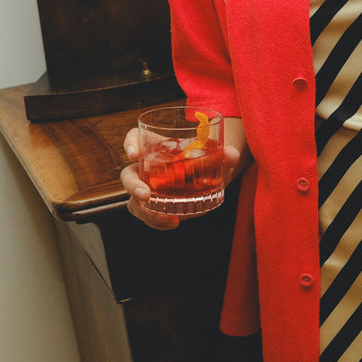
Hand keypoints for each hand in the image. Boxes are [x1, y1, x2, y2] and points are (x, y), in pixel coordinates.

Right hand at [121, 122, 247, 229]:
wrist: (210, 176)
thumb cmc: (207, 159)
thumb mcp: (215, 155)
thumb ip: (224, 154)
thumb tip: (232, 154)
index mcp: (157, 147)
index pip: (136, 139)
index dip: (131, 144)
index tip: (134, 153)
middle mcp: (148, 168)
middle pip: (128, 174)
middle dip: (133, 185)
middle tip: (146, 194)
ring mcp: (150, 188)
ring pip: (134, 200)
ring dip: (144, 211)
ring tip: (166, 217)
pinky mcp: (156, 205)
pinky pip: (148, 215)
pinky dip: (158, 222)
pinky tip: (173, 222)